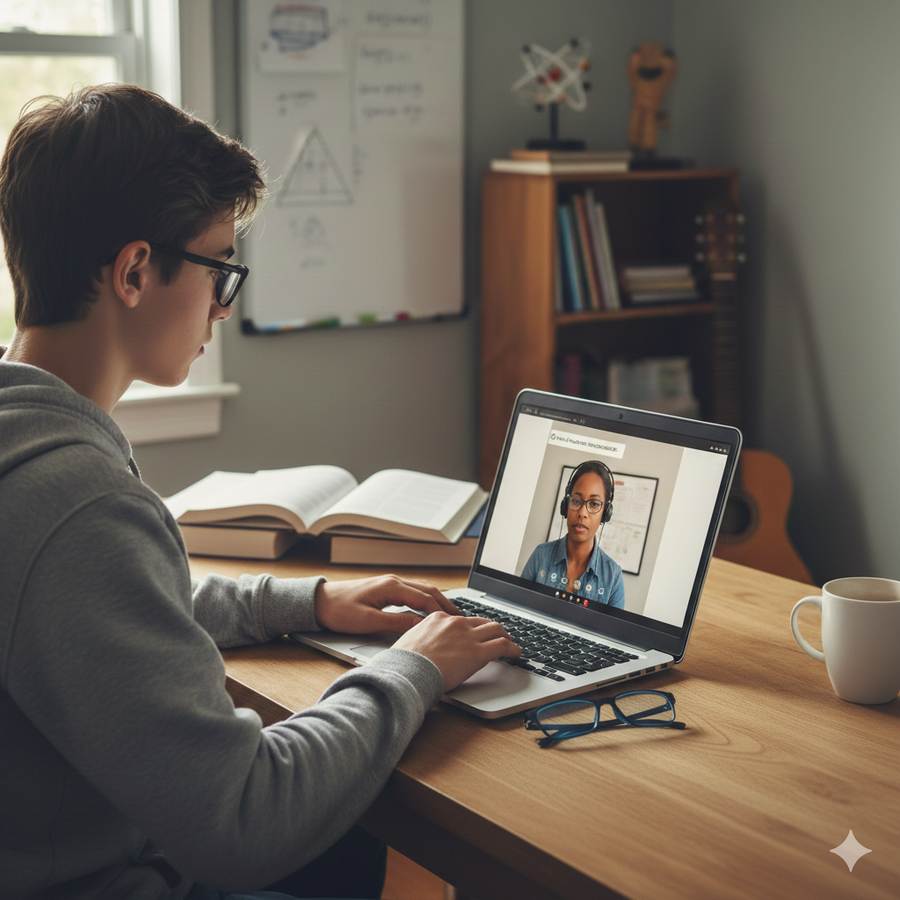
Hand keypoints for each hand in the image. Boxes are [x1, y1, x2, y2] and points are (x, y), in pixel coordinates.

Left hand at [314, 575, 458, 634]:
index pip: (425, 598)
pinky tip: (428, 608)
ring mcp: (389, 584)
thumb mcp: (368, 622)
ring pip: (421, 589)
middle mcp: (393, 581)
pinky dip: (425, 599)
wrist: (318, 602)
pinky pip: (411, 592)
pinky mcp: (384, 589)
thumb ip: (396, 623)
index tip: (456, 622)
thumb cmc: (339, 611)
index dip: (442, 611)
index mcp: (391, 587)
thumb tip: (420, 626)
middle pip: (427, 590)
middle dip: (445, 603)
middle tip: (461, 617)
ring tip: (450, 613)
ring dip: (436, 600)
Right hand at [393, 612, 520, 691]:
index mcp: (438, 618)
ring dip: (504, 636)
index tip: (474, 633)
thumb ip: (421, 638)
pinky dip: (513, 649)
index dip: (471, 627)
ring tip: (510, 643)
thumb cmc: (404, 663)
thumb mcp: (409, 640)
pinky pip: (502, 646)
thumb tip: (421, 645)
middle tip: (498, 635)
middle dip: (491, 628)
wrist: (407, 672)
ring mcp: (468, 636)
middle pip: (481, 621)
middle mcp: (455, 623)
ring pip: (495, 629)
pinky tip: (516, 653)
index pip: (461, 620)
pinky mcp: (478, 652)